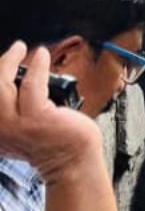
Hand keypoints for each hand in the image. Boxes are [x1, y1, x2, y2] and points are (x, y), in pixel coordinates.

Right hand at [0, 43, 104, 181]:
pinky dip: (37, 67)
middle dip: (1, 64)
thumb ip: (9, 109)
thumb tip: (11, 77)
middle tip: (14, 50)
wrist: (71, 161)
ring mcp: (16, 124)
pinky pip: (32, 85)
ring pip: (2, 86)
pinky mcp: (37, 118)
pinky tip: (42, 56)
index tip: (2, 61)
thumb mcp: (19, 127)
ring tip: (22, 49)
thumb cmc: (51, 141)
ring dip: (11, 62)